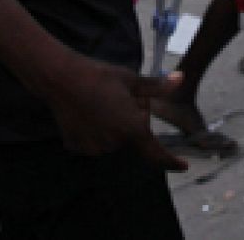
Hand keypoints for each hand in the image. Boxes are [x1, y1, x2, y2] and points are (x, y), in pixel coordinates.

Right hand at [46, 58, 187, 169]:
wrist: (61, 78)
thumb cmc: (100, 76)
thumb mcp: (132, 80)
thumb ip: (158, 87)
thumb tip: (181, 79)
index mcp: (132, 129)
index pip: (156, 153)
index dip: (171, 162)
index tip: (183, 166)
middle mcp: (114, 143)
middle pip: (133, 135)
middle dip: (132, 119)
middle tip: (120, 97)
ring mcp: (95, 148)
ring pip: (114, 138)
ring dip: (114, 126)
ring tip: (101, 102)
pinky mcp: (78, 147)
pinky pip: (95, 141)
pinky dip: (96, 130)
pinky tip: (88, 112)